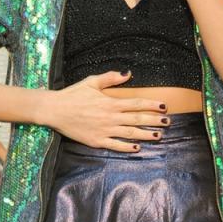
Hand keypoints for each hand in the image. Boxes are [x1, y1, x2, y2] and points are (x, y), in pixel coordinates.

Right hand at [45, 71, 168, 151]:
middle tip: (168, 122)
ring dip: (146, 134)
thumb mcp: (92, 82)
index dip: (152, 105)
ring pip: (130, 133)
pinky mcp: (97, 140)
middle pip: (137, 119)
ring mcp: (104, 130)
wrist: (55, 110)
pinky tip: (137, 148)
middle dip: (154, 120)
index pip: (136, 103)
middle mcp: (110, 117)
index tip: (164, 106)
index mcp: (111, 102)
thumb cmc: (73, 94)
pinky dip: (127, 147)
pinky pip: (115, 145)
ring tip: (159, 136)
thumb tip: (128, 73)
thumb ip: (111, 78)